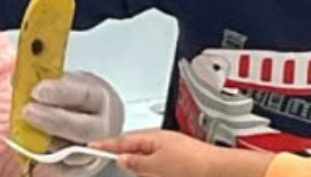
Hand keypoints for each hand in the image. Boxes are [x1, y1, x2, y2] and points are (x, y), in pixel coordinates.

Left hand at [26, 72, 123, 176]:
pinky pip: (66, 170)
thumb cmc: (80, 99)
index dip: (60, 93)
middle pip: (83, 128)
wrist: (98, 120)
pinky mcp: (84, 169)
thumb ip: (48, 82)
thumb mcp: (69, 83)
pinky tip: (35, 155)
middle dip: (53, 120)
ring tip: (27, 133)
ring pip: (75, 154)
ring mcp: (96, 151)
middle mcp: (103, 126)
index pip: (85, 95)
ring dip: (48, 144)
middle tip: (28, 111)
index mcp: (100, 98)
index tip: (37, 91)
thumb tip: (18, 80)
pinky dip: (49, 164)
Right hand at [93, 130, 271, 176]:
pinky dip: (156, 170)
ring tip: (153, 174)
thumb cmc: (193, 162)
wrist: (218, 169)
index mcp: (153, 136)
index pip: (123, 140)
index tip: (92, 146)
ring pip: (148, 161)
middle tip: (116, 163)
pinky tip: (162, 174)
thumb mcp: (156, 164)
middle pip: (135, 150)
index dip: (106, 145)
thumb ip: (136, 162)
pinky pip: (160, 166)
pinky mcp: (180, 161)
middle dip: (128, 160)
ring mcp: (172, 150)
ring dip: (145, 168)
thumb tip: (122, 159)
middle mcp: (162, 141)